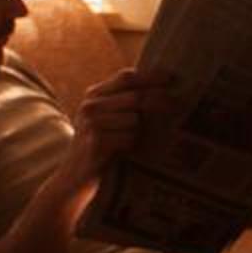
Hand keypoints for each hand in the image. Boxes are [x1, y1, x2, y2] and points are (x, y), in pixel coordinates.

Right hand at [56, 69, 175, 191]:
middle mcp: (90, 106)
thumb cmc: (99, 146)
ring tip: (129, 141)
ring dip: (139, 131)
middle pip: (134, 97)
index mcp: (94, 94)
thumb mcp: (106, 118)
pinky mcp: (96, 144)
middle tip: (178, 104)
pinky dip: (131, 145)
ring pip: (134, 119)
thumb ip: (125, 101)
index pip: (126, 77)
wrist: (73, 176)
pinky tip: (122, 151)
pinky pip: (129, 138)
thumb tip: (163, 90)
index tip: (171, 78)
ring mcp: (91, 124)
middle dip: (159, 100)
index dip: (151, 76)